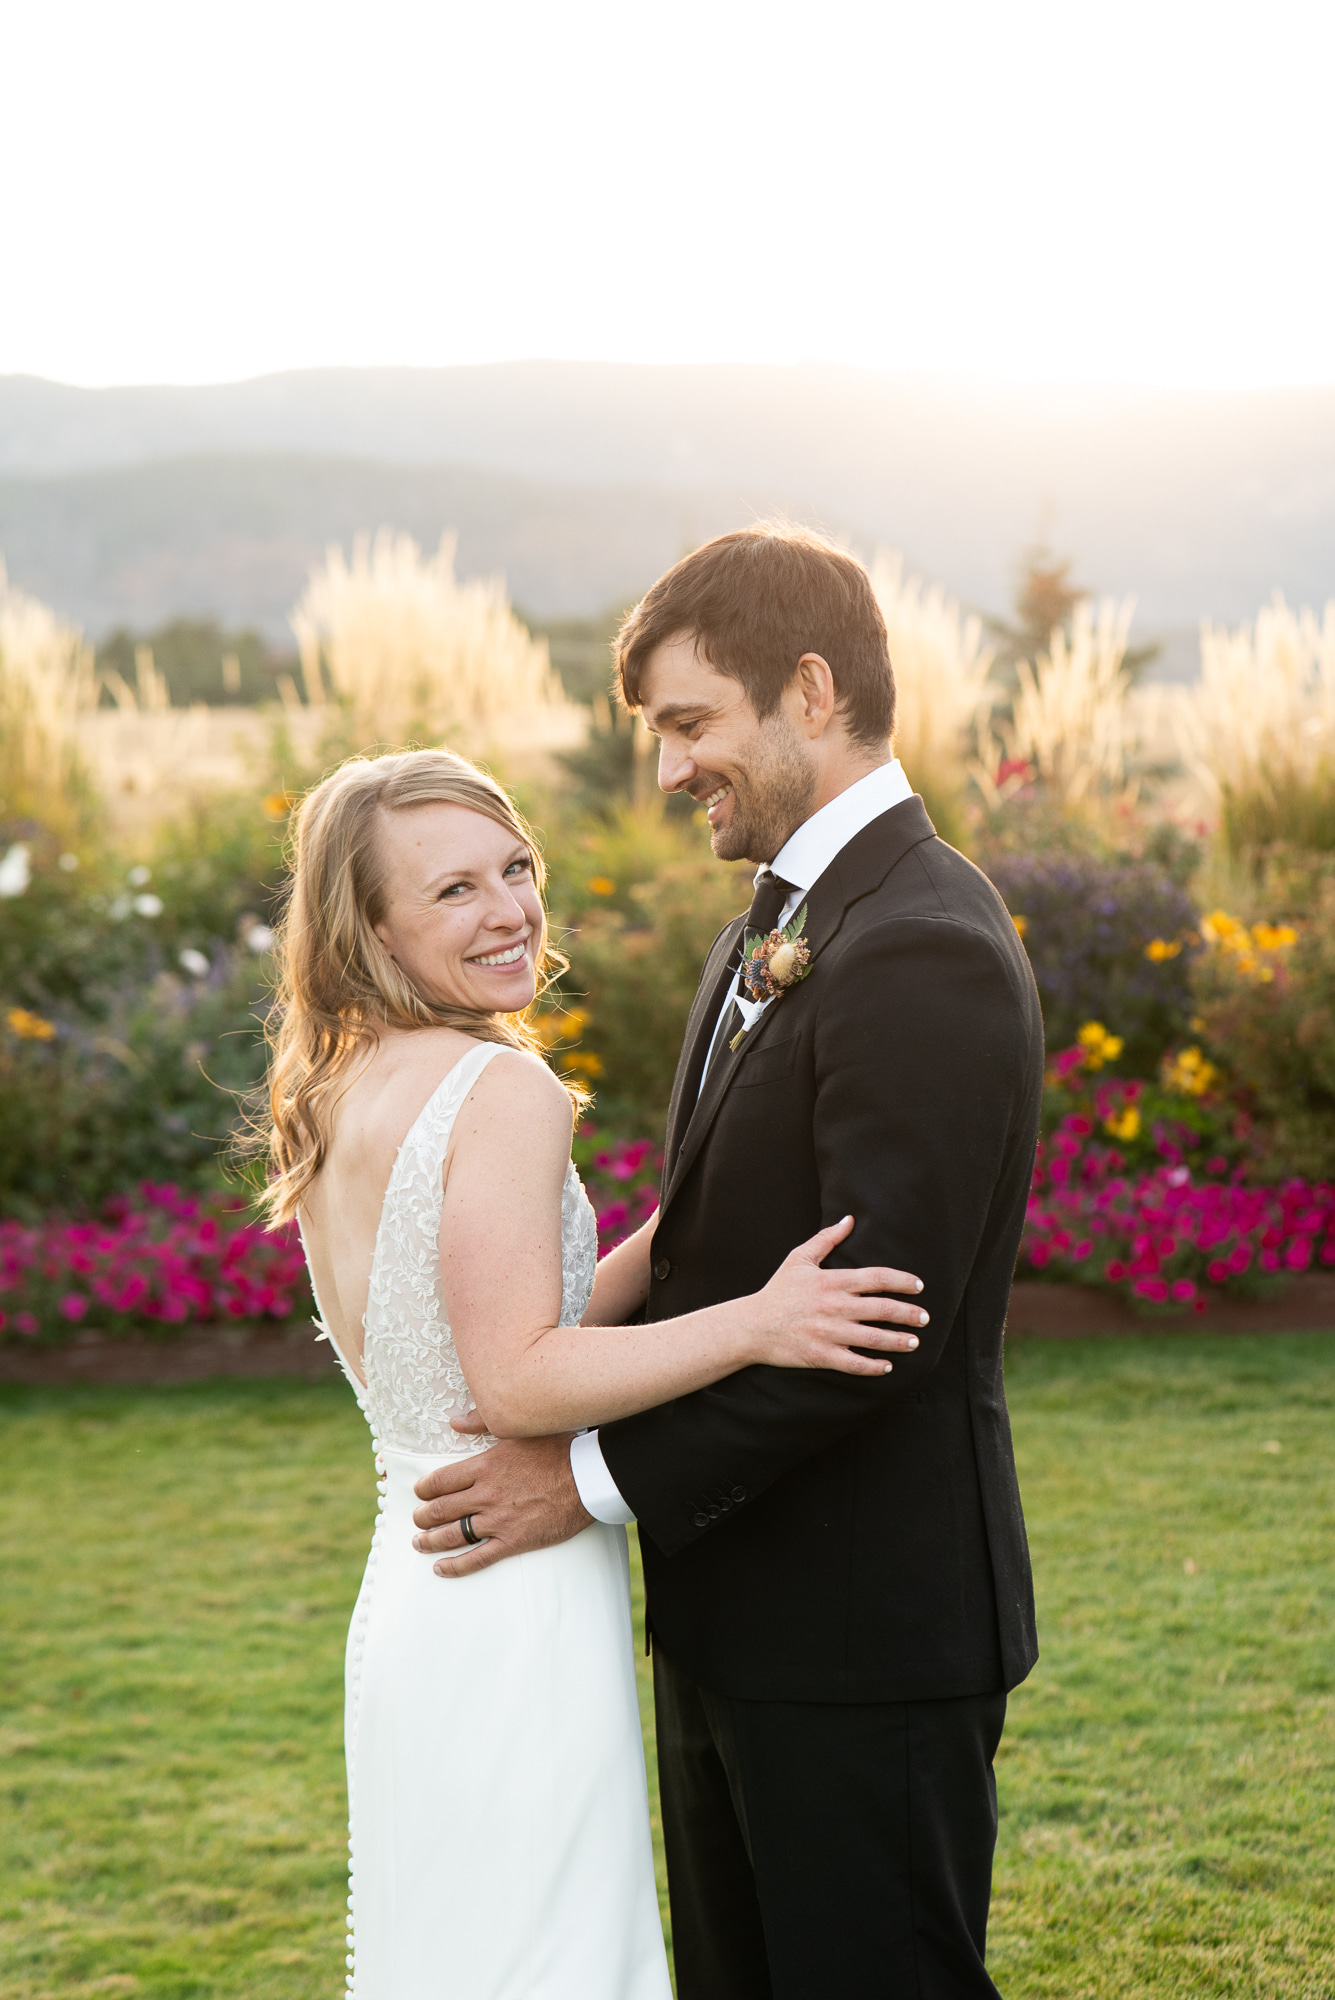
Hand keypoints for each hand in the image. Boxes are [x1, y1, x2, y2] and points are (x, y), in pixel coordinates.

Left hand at [411, 1431, 592, 1576]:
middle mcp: (486, 1495)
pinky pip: (477, 1558)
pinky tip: (440, 1568)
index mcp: (484, 1467)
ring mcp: (498, 1520)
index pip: (440, 1481)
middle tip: (417, 1519)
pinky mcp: (513, 1541)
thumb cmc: (556, 1449)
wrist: (587, 1478)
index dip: (424, 1489)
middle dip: (422, 1516)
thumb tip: (454, 1422)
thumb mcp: (518, 1428)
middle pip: (441, 1509)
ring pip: (453, 1534)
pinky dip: (455, 1566)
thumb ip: (482, 1422)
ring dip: (430, 1540)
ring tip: (419, 1542)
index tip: (420, 1492)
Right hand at [751, 1215, 927, 1375]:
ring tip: (914, 1342)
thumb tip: (849, 1220)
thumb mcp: (799, 1259)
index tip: (919, 1287)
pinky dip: (873, 1366)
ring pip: (872, 1338)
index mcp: (832, 1281)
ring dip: (897, 1341)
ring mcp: (828, 1333)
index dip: (902, 1281)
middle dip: (908, 1313)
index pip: (876, 1278)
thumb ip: (826, 1239)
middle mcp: (834, 1307)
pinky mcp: (820, 1355)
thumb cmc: (778, 1291)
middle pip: (882, 1309)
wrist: (751, 1326)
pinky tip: (887, 1366)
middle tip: (925, 1318)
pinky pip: (853, 1364)